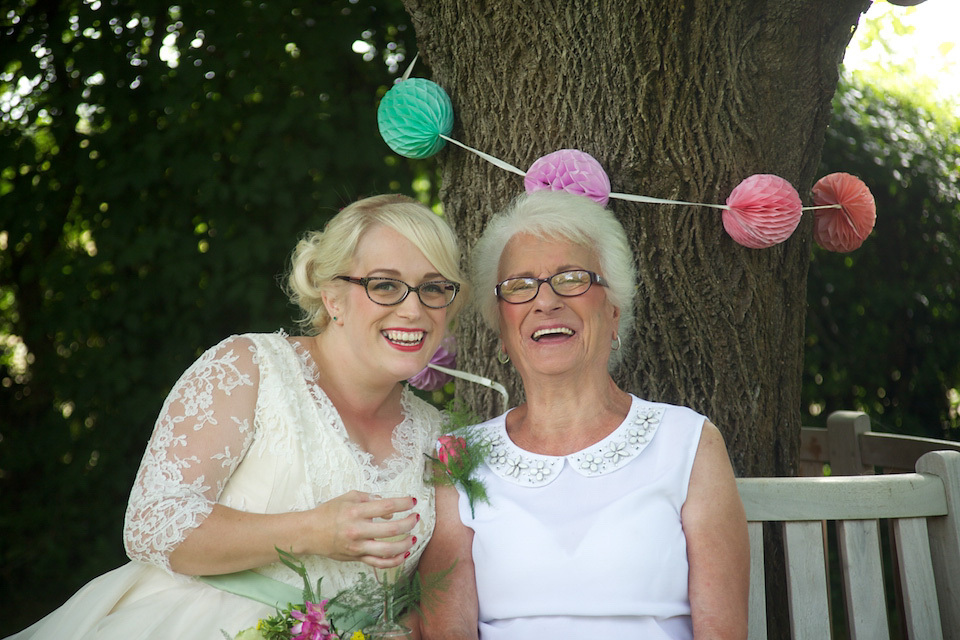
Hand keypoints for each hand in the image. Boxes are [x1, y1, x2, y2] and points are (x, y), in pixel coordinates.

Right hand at [305, 491, 419, 568]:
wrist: (309, 532)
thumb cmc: (328, 512)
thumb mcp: (348, 497)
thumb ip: (370, 499)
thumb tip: (390, 511)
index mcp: (356, 511)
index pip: (387, 506)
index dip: (404, 503)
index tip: (413, 501)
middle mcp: (358, 530)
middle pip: (392, 529)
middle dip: (409, 523)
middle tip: (416, 518)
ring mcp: (357, 546)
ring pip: (388, 550)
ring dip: (405, 544)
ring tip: (413, 537)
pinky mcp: (357, 558)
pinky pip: (379, 563)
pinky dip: (394, 561)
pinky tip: (404, 554)